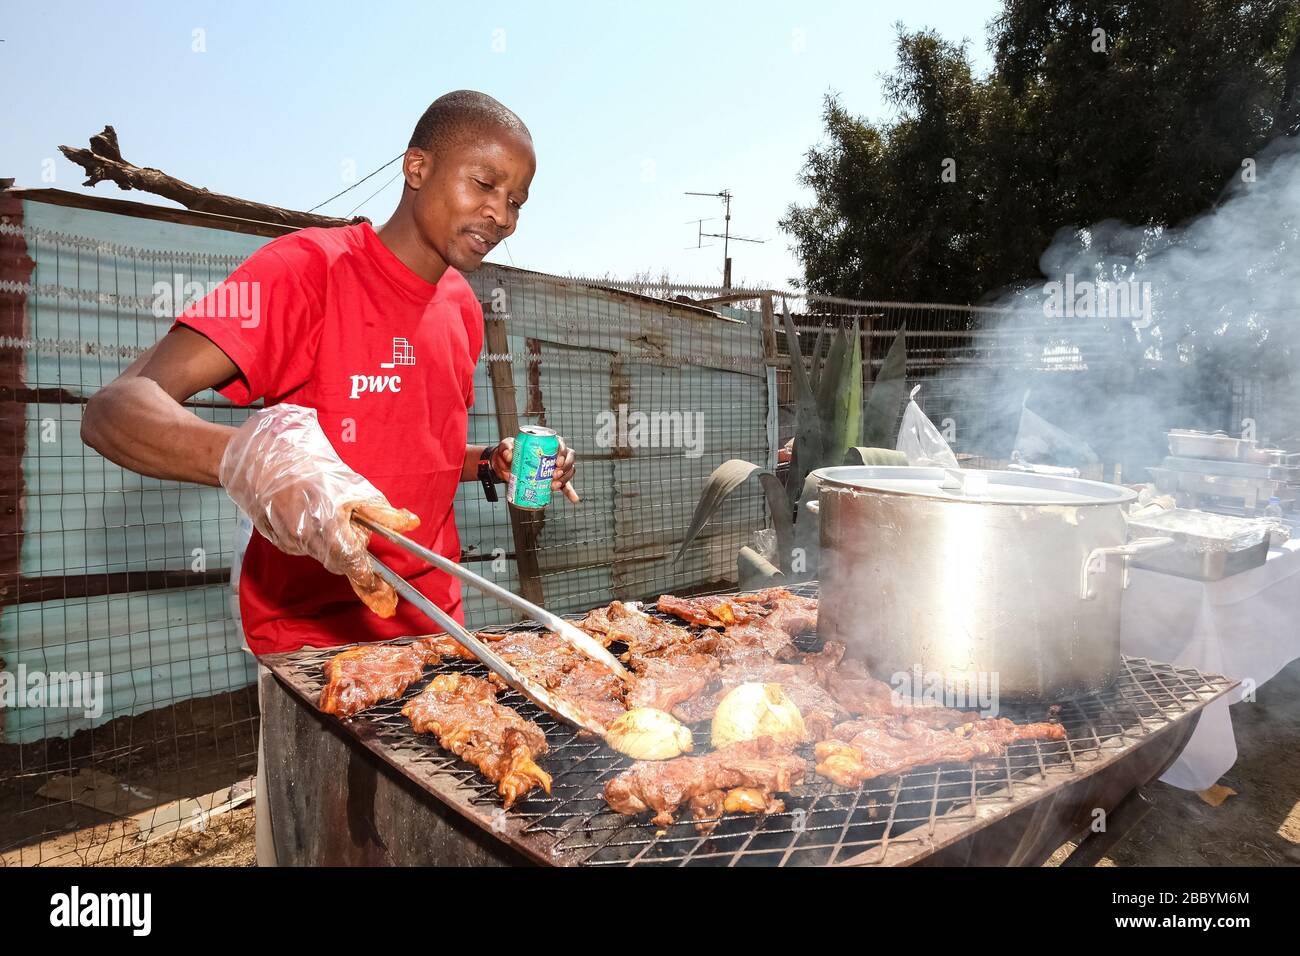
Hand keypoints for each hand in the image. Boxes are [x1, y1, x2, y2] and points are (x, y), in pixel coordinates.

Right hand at [219, 404, 419, 616]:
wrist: (265, 461)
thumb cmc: (314, 472)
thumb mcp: (355, 487)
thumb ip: (382, 512)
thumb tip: (410, 523)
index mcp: (330, 531)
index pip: (356, 568)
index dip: (372, 587)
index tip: (386, 603)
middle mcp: (308, 543)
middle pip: (340, 560)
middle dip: (350, 547)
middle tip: (349, 520)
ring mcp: (290, 544)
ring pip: (322, 551)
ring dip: (330, 538)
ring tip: (323, 506)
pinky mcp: (278, 540)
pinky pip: (304, 544)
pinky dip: (312, 533)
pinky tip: (308, 510)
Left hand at [492, 434, 579, 502]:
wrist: (505, 465)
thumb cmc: (509, 452)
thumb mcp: (506, 446)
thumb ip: (506, 447)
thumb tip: (509, 454)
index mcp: (546, 443)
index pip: (561, 444)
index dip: (563, 452)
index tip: (557, 461)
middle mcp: (554, 454)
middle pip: (569, 458)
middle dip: (565, 467)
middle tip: (555, 475)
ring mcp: (555, 467)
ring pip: (568, 471)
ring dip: (566, 478)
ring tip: (555, 485)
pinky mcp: (553, 479)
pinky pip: (565, 486)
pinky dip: (570, 492)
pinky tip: (574, 499)